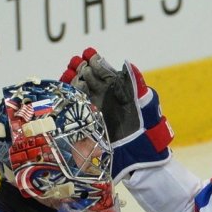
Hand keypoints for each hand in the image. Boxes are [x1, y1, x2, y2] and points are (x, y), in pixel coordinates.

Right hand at [61, 49, 171, 177]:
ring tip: (69, 71)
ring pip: (79, 89)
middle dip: (82, 68)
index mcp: (119, 91)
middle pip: (89, 78)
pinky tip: (65, 86)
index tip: (89, 55)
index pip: (104, 72)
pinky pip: (73, 105)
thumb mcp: (145, 107)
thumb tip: (128, 65)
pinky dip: (68, 95)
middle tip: (76, 63)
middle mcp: (105, 97)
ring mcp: (93, 108)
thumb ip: (137, 86)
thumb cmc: (146, 132)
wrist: (138, 157)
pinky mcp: (85, 121)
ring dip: (73, 79)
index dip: (96, 62)